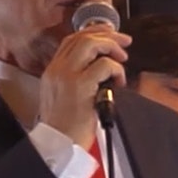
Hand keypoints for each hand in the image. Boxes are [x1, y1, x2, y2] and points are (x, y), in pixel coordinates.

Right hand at [39, 28, 129, 146]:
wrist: (58, 145)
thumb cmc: (66, 127)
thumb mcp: (63, 97)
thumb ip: (76, 78)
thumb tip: (100, 66)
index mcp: (52, 71)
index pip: (71, 40)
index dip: (93, 32)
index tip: (110, 34)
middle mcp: (57, 69)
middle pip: (82, 37)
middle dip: (108, 36)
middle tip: (125, 42)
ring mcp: (67, 76)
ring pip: (91, 45)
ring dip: (112, 48)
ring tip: (123, 60)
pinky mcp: (80, 86)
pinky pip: (104, 65)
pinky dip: (117, 69)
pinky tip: (119, 83)